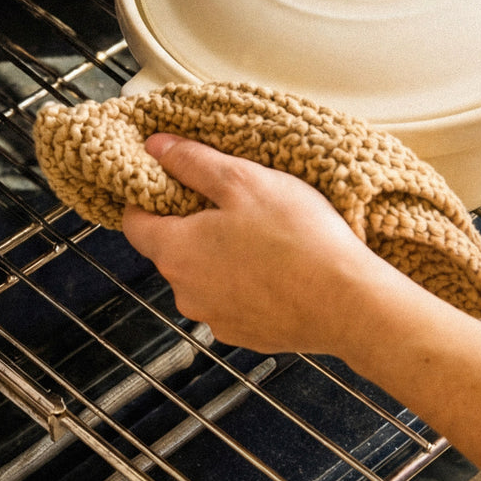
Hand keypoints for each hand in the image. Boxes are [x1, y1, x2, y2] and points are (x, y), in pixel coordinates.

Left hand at [120, 134, 397, 353]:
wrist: (346, 302)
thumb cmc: (296, 237)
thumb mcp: (243, 180)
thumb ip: (193, 162)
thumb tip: (155, 147)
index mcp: (176, 251)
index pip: (135, 223)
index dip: (148, 198)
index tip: (170, 181)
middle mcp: (186, 292)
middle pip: (173, 249)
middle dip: (195, 225)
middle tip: (235, 202)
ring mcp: (215, 318)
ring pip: (206, 276)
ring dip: (223, 256)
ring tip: (265, 235)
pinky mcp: (246, 334)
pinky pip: (234, 300)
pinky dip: (248, 283)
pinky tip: (279, 267)